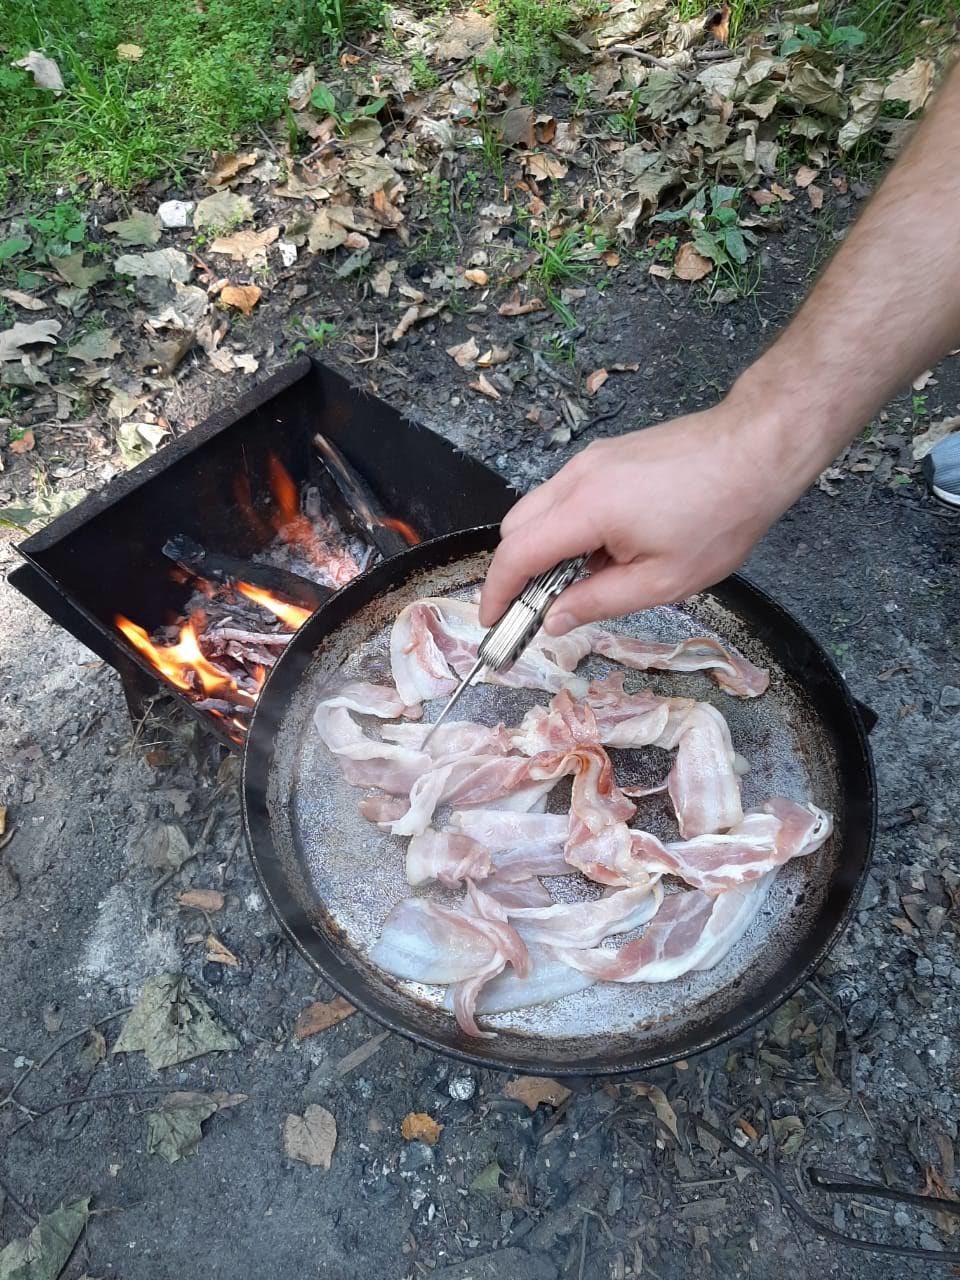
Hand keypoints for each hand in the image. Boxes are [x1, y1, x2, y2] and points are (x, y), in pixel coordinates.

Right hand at [480, 401, 788, 632]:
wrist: (756, 450)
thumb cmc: (720, 517)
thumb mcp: (662, 580)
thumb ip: (598, 602)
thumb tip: (553, 620)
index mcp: (586, 510)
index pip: (516, 554)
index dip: (496, 593)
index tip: (494, 621)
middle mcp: (577, 478)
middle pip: (515, 528)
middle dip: (515, 572)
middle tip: (537, 610)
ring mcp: (590, 461)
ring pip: (537, 509)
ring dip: (543, 549)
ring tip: (582, 581)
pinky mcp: (606, 455)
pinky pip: (564, 495)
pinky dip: (564, 527)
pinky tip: (604, 550)